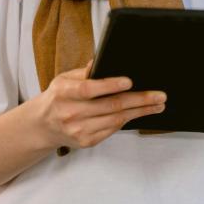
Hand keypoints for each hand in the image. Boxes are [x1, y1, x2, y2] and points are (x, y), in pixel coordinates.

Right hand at [35, 60, 166, 151]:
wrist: (43, 125)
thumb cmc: (58, 97)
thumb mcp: (64, 78)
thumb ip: (84, 72)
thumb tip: (102, 61)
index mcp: (64, 93)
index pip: (89, 89)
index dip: (109, 85)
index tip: (129, 81)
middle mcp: (71, 113)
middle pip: (110, 106)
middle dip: (139, 100)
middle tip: (159, 95)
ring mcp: (79, 130)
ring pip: (116, 119)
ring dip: (140, 112)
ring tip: (157, 104)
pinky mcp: (87, 141)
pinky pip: (112, 129)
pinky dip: (128, 120)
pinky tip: (140, 113)